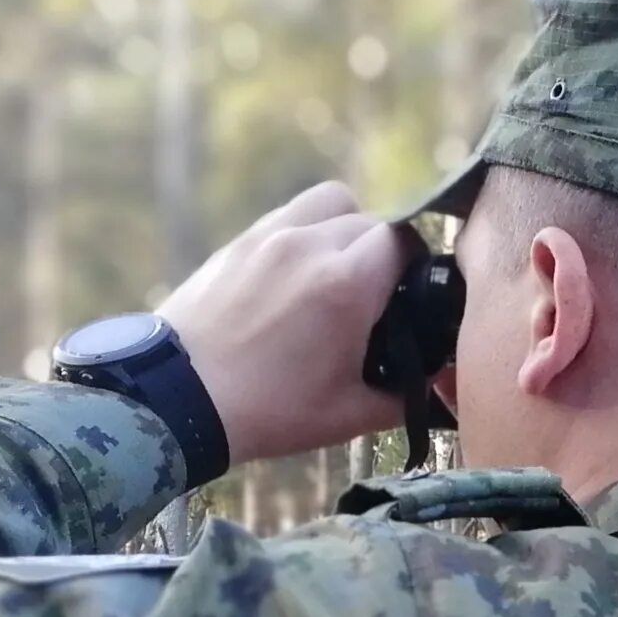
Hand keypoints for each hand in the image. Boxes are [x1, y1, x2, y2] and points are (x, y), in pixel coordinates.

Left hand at [157, 182, 411, 467]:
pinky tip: (300, 274)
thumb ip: (406, 397)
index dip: (415, 267)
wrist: (177, 397)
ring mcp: (271, 236)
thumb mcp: (349, 414)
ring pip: (332, 202)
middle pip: (373, 221)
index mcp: (347, 285)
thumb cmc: (268, 411)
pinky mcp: (242, 240)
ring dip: (348, 227)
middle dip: (384, 253)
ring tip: (340, 271)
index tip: (410, 298)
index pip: (404, 241)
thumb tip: (440, 388)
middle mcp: (311, 245)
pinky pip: (291, 214)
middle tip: (377, 297)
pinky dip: (308, 232)